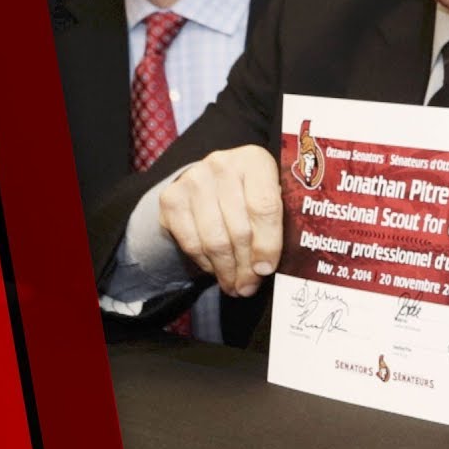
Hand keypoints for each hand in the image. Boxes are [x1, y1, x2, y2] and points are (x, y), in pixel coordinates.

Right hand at [157, 145, 281, 295]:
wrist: (210, 180)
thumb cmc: (250, 193)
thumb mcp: (271, 197)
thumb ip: (277, 224)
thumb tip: (266, 268)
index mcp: (255, 161)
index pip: (264, 208)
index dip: (267, 244)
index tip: (266, 270)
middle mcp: (222, 165)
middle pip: (238, 229)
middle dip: (246, 266)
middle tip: (250, 287)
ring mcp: (194, 180)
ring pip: (214, 240)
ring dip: (226, 270)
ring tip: (235, 286)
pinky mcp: (171, 198)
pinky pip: (192, 243)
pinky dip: (206, 263)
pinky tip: (216, 269)